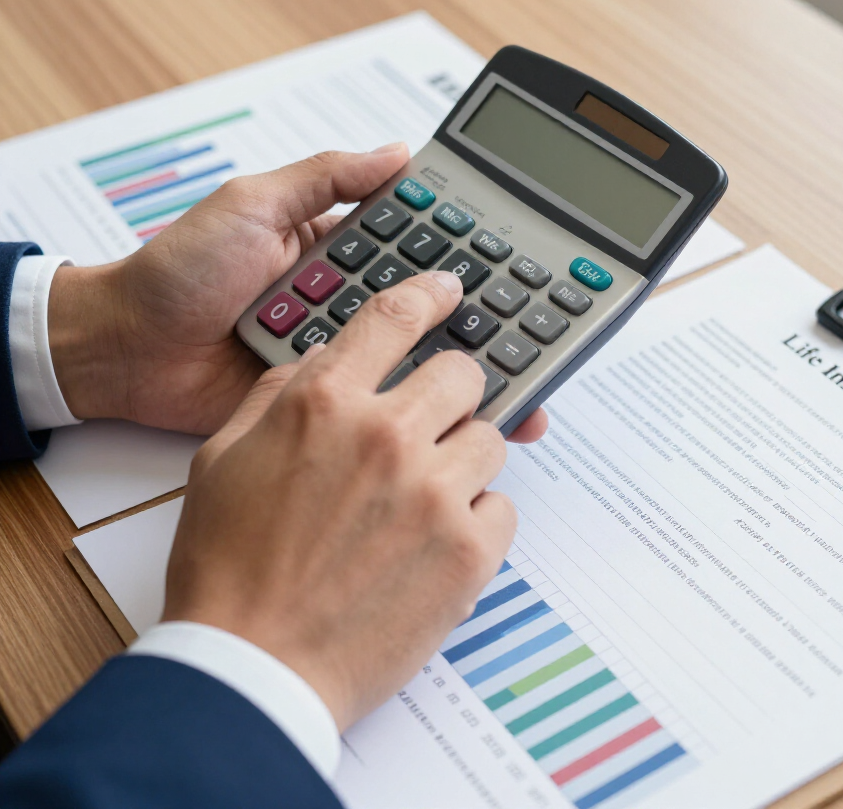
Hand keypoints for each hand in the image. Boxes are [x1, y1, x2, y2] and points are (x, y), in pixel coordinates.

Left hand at [46, 146, 545, 440]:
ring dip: (463, 374)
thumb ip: (324, 178)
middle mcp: (346, 301)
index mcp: (338, 249)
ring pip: (411, 361)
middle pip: (428, 311)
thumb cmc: (177, 269)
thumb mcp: (252, 204)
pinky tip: (462, 425)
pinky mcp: (321, 401)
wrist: (124, 351)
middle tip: (542, 337)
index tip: (519, 265)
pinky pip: (374, 404)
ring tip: (522, 387)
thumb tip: (398, 151)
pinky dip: (416, 412)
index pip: (416, 248)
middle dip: (484, 324)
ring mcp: (336, 354)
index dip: (467, 256)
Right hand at [163, 272, 517, 729]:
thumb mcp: (222, 459)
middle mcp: (387, 436)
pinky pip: (503, 506)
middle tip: (432, 422)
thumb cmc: (228, 569)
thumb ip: (279, 395)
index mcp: (326, 405)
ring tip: (426, 496)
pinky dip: (477, 518)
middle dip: (451, 391)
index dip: (430, 293)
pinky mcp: (469, 552)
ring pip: (492, 437)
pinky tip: (436, 542)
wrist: (250, 670)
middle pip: (463, 372)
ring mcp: (435, 494)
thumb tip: (325, 363)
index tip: (450, 289)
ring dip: (465, 457)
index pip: (395, 317)